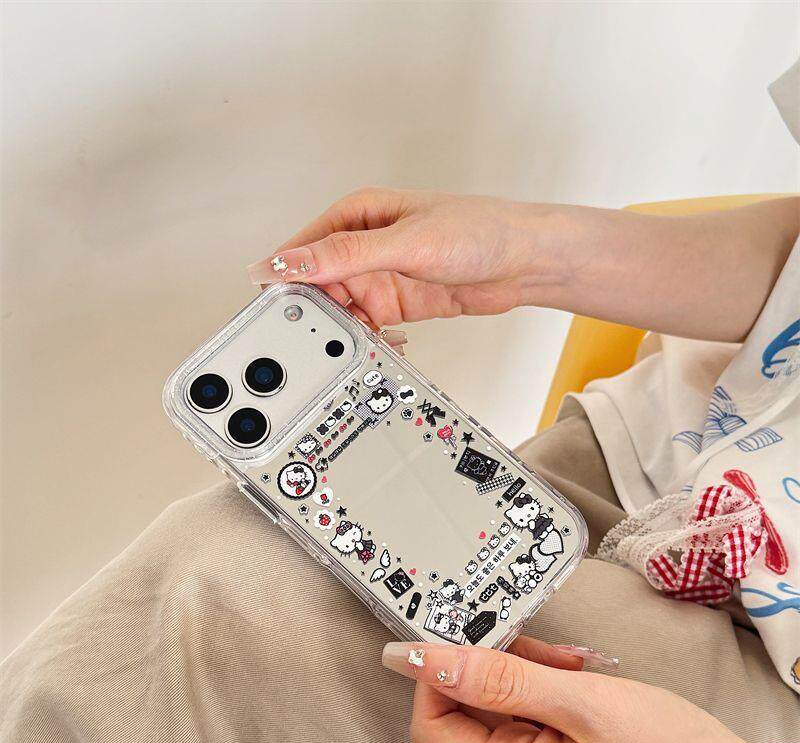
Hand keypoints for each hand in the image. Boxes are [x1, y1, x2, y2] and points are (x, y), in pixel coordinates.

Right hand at [248, 190, 799, 340]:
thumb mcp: (403, 242)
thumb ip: (342, 255)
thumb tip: (287, 262)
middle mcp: (365, 245)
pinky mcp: (399, 302)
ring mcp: (382, 276)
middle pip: (319, 284)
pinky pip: (368, 326)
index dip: (284, 281)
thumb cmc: (478, 230)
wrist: (526, 262)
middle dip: (315, 313)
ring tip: (347, 348)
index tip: (270, 312)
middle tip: (311, 341)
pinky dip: (367, 339)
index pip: (303, 250)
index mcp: (357, 215)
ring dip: (342, 330)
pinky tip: (376, 346)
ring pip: (343, 309)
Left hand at [382, 637, 798, 742]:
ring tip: (564, 658)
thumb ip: (500, 680)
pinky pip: (529, 700)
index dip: (435, 675)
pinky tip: (574, 667)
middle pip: (466, 704)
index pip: (433, 723)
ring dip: (524, 664)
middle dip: (491, 662)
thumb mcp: (582, 705)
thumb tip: (424, 659)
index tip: (458, 633)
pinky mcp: (560, 741)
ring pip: (500, 696)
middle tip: (527, 640)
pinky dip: (545, 674)